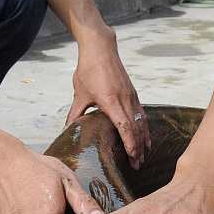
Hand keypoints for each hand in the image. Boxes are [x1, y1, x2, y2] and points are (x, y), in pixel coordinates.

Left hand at [67, 32, 150, 168]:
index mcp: (110, 100)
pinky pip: (142, 115)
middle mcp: (124, 99)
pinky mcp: (133, 93)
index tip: (133, 156)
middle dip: (138, 148)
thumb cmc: (88, 69)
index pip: (124, 126)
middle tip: (137, 165)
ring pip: (141, 122)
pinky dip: (144, 129)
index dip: (130, 142)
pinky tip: (146, 139)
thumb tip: (67, 131)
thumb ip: (75, 114)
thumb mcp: (79, 93)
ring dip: (143, 141)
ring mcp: (131, 96)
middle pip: (135, 128)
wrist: (101, 48)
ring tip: (143, 157)